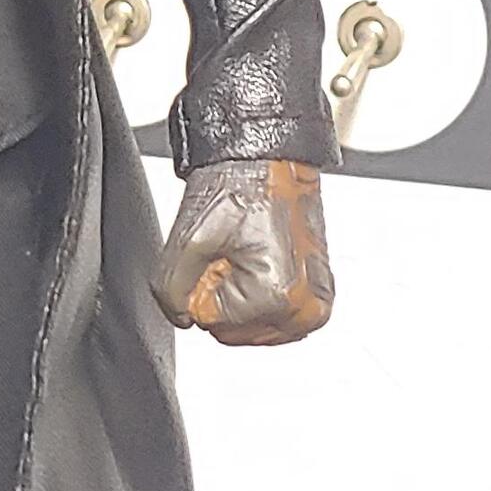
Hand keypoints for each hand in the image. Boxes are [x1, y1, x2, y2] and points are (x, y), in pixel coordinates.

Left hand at [154, 160, 332, 345]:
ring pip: (252, 327)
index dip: (201, 284)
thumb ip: (171, 291)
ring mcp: (318, 304)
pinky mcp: (320, 295)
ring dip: (240, 295)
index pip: (210, 320)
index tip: (216, 251)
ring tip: (248, 252)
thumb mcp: (187, 240)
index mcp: (280, 297)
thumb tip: (183, 317)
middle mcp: (307, 307)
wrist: (270, 158)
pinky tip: (261, 259)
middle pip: (235, 331)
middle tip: (232, 251)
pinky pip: (274, 316)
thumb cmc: (239, 186)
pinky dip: (259, 295)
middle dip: (222, 293)